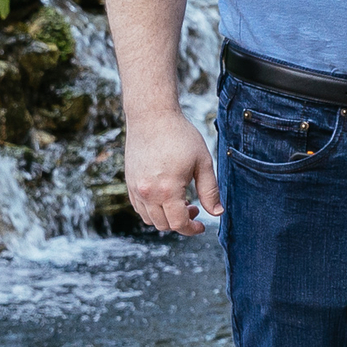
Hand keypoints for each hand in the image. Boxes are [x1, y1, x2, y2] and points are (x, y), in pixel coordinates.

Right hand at [124, 105, 220, 236]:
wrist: (152, 117)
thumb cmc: (181, 137)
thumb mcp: (202, 163)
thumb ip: (210, 191)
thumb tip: (217, 213)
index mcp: (167, 190)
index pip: (178, 223)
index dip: (192, 229)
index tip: (202, 226)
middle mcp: (147, 193)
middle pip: (163, 225)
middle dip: (181, 223)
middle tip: (195, 207)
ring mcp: (135, 188)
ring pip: (149, 219)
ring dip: (166, 218)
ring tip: (181, 201)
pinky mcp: (129, 182)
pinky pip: (139, 208)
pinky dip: (153, 210)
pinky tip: (166, 197)